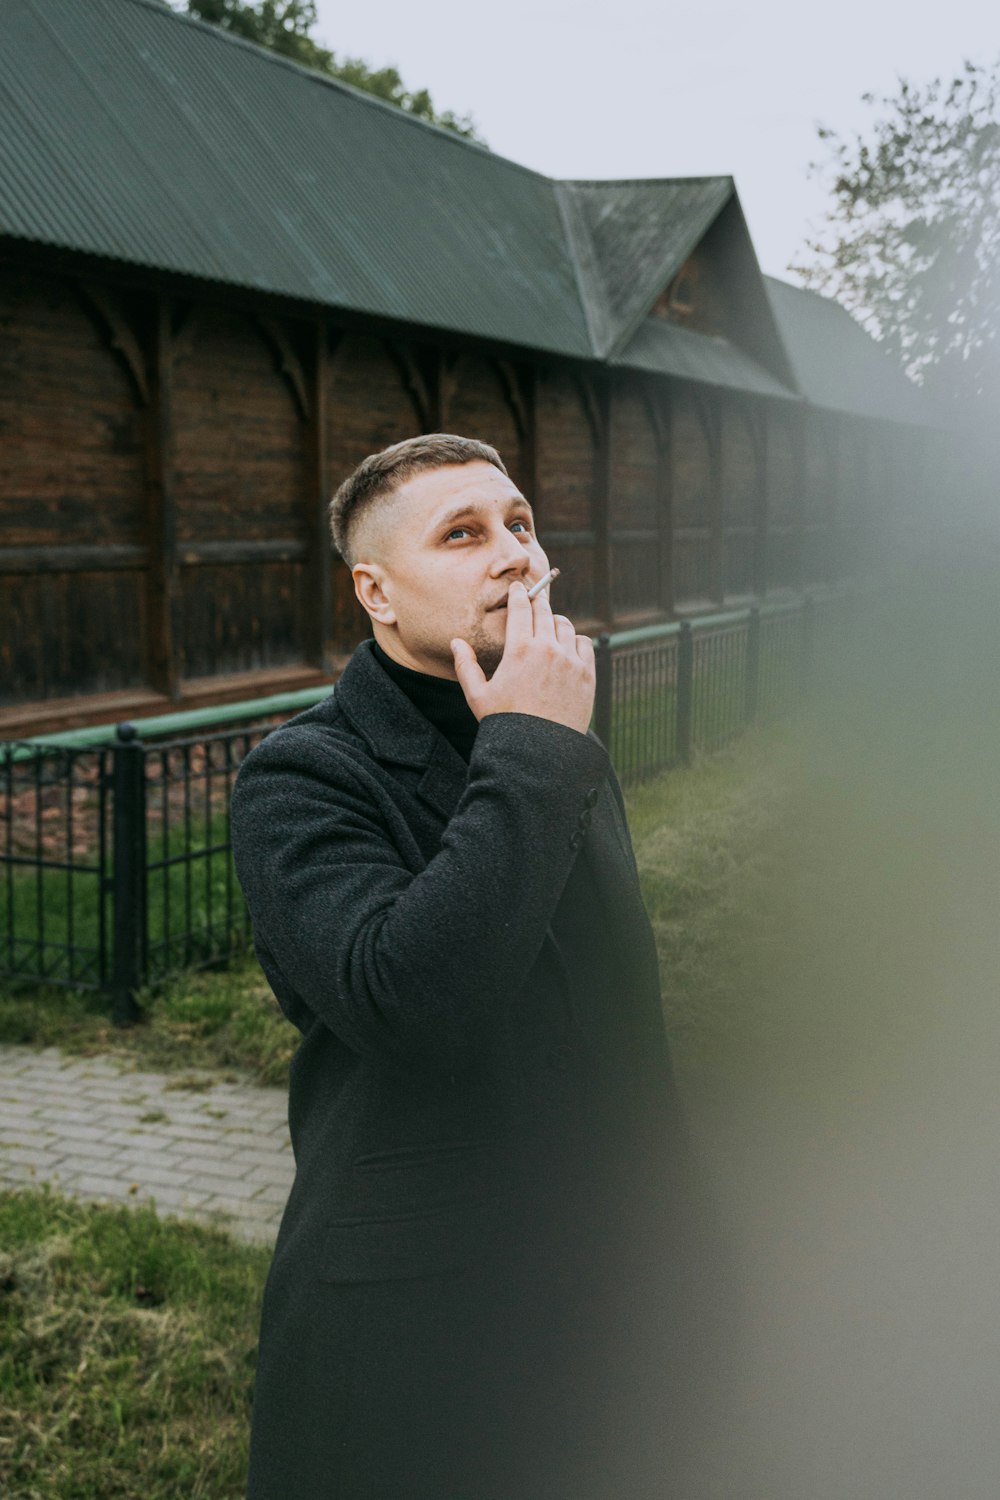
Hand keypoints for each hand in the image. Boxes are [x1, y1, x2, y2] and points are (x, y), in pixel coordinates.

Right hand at [451, 581, 595, 734]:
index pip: (521, 608)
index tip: (519, 588)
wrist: (539, 751)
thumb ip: (466, 665)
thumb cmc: (505, 723)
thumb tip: (456, 642)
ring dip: (556, 622)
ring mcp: (570, 661)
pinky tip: (567, 646)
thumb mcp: (478, 696)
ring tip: (550, 627)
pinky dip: (576, 641)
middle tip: (535, 599)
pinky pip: (585, 644)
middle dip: (538, 603)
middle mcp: (547, 649)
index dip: (519, 594)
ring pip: (566, 625)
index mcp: (519, 650)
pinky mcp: (586, 674)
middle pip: (544, 612)